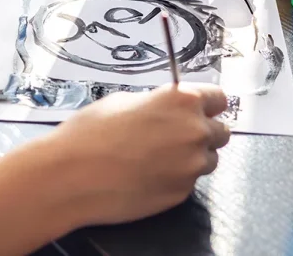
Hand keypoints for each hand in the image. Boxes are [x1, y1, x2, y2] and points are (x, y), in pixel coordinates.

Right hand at [49, 83, 230, 225]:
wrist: (72, 175)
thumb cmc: (90, 133)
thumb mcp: (123, 101)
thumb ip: (157, 104)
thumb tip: (167, 111)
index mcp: (182, 101)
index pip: (219, 98)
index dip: (207, 104)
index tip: (200, 108)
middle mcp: (195, 132)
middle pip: (220, 131)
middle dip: (202, 131)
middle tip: (173, 134)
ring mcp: (191, 166)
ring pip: (207, 160)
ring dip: (190, 157)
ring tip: (155, 156)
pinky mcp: (182, 193)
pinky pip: (188, 181)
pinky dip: (174, 177)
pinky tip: (146, 173)